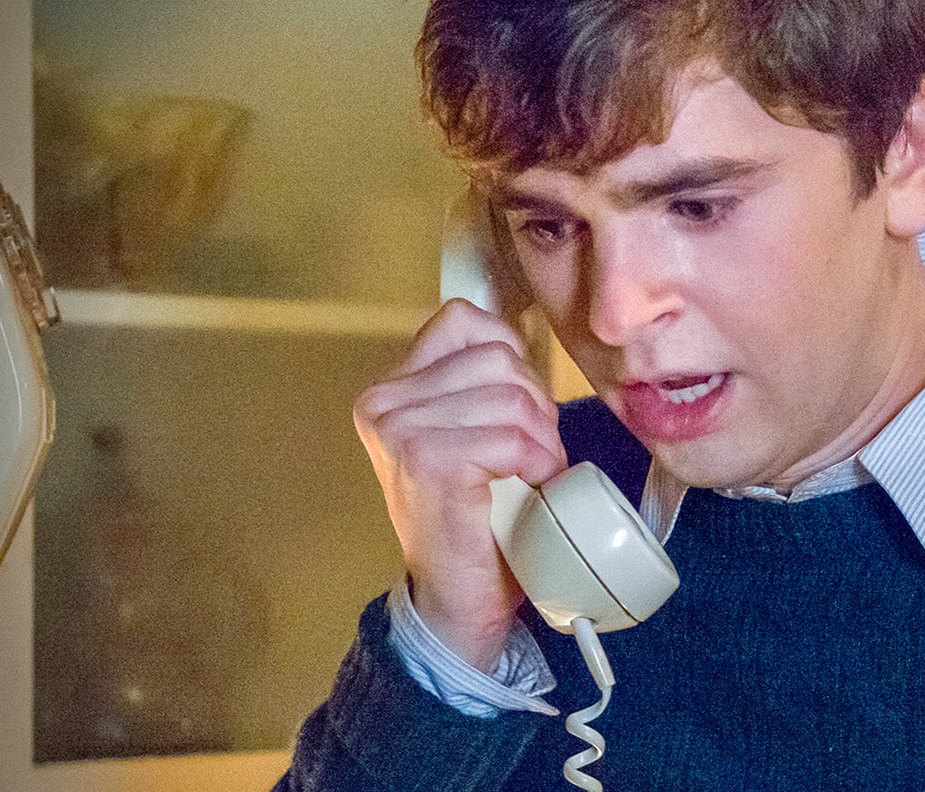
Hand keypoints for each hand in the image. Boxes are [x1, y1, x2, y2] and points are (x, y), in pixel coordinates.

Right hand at [353, 299, 565, 670]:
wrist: (457, 603)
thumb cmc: (476, 518)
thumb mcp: (468, 434)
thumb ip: (477, 384)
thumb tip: (524, 338)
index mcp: (390, 389)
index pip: (464, 322)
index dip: (511, 358)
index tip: (517, 411)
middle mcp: (383, 403)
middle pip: (497, 357)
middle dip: (534, 404)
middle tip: (531, 454)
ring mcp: (400, 430)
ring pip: (510, 395)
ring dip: (540, 437)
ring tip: (531, 473)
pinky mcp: (427, 461)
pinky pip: (509, 435)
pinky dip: (535, 460)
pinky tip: (530, 485)